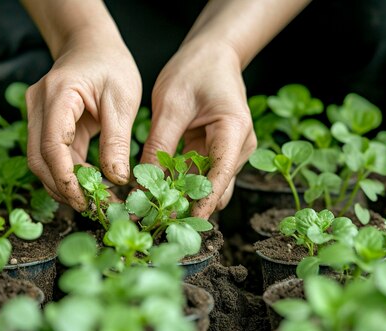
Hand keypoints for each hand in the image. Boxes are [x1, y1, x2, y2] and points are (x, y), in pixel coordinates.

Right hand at [25, 38, 140, 210]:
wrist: (92, 45)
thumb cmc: (111, 66)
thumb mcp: (122, 102)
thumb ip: (117, 141)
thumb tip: (116, 179)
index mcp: (57, 94)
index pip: (51, 144)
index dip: (65, 176)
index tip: (84, 199)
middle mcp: (38, 105)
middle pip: (38, 158)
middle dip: (62, 187)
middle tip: (91, 207)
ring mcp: (36, 114)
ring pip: (41, 160)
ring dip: (63, 184)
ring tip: (93, 201)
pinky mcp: (44, 123)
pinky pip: (51, 154)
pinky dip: (67, 172)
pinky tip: (88, 185)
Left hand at [142, 41, 256, 217]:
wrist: (212, 55)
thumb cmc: (194, 70)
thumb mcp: (170, 104)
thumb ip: (160, 144)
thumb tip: (145, 183)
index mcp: (234, 129)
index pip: (220, 174)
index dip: (200, 201)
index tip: (179, 221)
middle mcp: (240, 146)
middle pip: (216, 186)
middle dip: (189, 204)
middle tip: (155, 217)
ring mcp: (232, 151)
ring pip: (209, 185)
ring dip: (185, 196)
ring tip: (154, 208)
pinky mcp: (220, 153)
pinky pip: (202, 175)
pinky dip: (183, 184)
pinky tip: (160, 191)